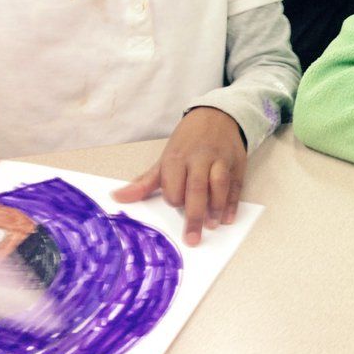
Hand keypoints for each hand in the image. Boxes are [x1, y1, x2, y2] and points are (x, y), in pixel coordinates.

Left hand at [112, 107, 246, 245]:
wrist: (217, 115)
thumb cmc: (187, 141)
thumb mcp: (165, 158)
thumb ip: (145, 182)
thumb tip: (117, 197)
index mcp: (176, 158)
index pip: (173, 184)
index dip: (174, 198)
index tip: (176, 205)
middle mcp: (199, 158)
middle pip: (197, 187)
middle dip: (194, 214)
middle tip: (192, 238)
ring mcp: (220, 160)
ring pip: (219, 184)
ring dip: (216, 207)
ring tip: (212, 225)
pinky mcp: (237, 163)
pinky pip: (236, 184)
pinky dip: (232, 202)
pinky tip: (228, 218)